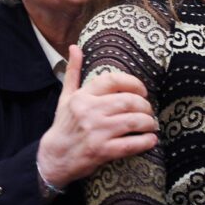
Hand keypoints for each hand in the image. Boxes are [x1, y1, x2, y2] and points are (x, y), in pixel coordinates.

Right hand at [36, 45, 157, 187]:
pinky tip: (150, 140)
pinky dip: (146, 142)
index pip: (113, 80)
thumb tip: (74, 47)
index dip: (133, 83)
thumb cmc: (64, 125)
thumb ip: (73, 72)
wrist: (54, 158)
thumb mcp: (66, 97)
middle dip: (145, 106)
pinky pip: (131, 144)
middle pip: (129, 101)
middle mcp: (89, 112)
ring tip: (151, 124)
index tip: (142, 90)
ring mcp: (96, 132)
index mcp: (82, 97)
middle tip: (148, 111)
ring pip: (134, 121)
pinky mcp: (102, 151)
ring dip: (149, 123)